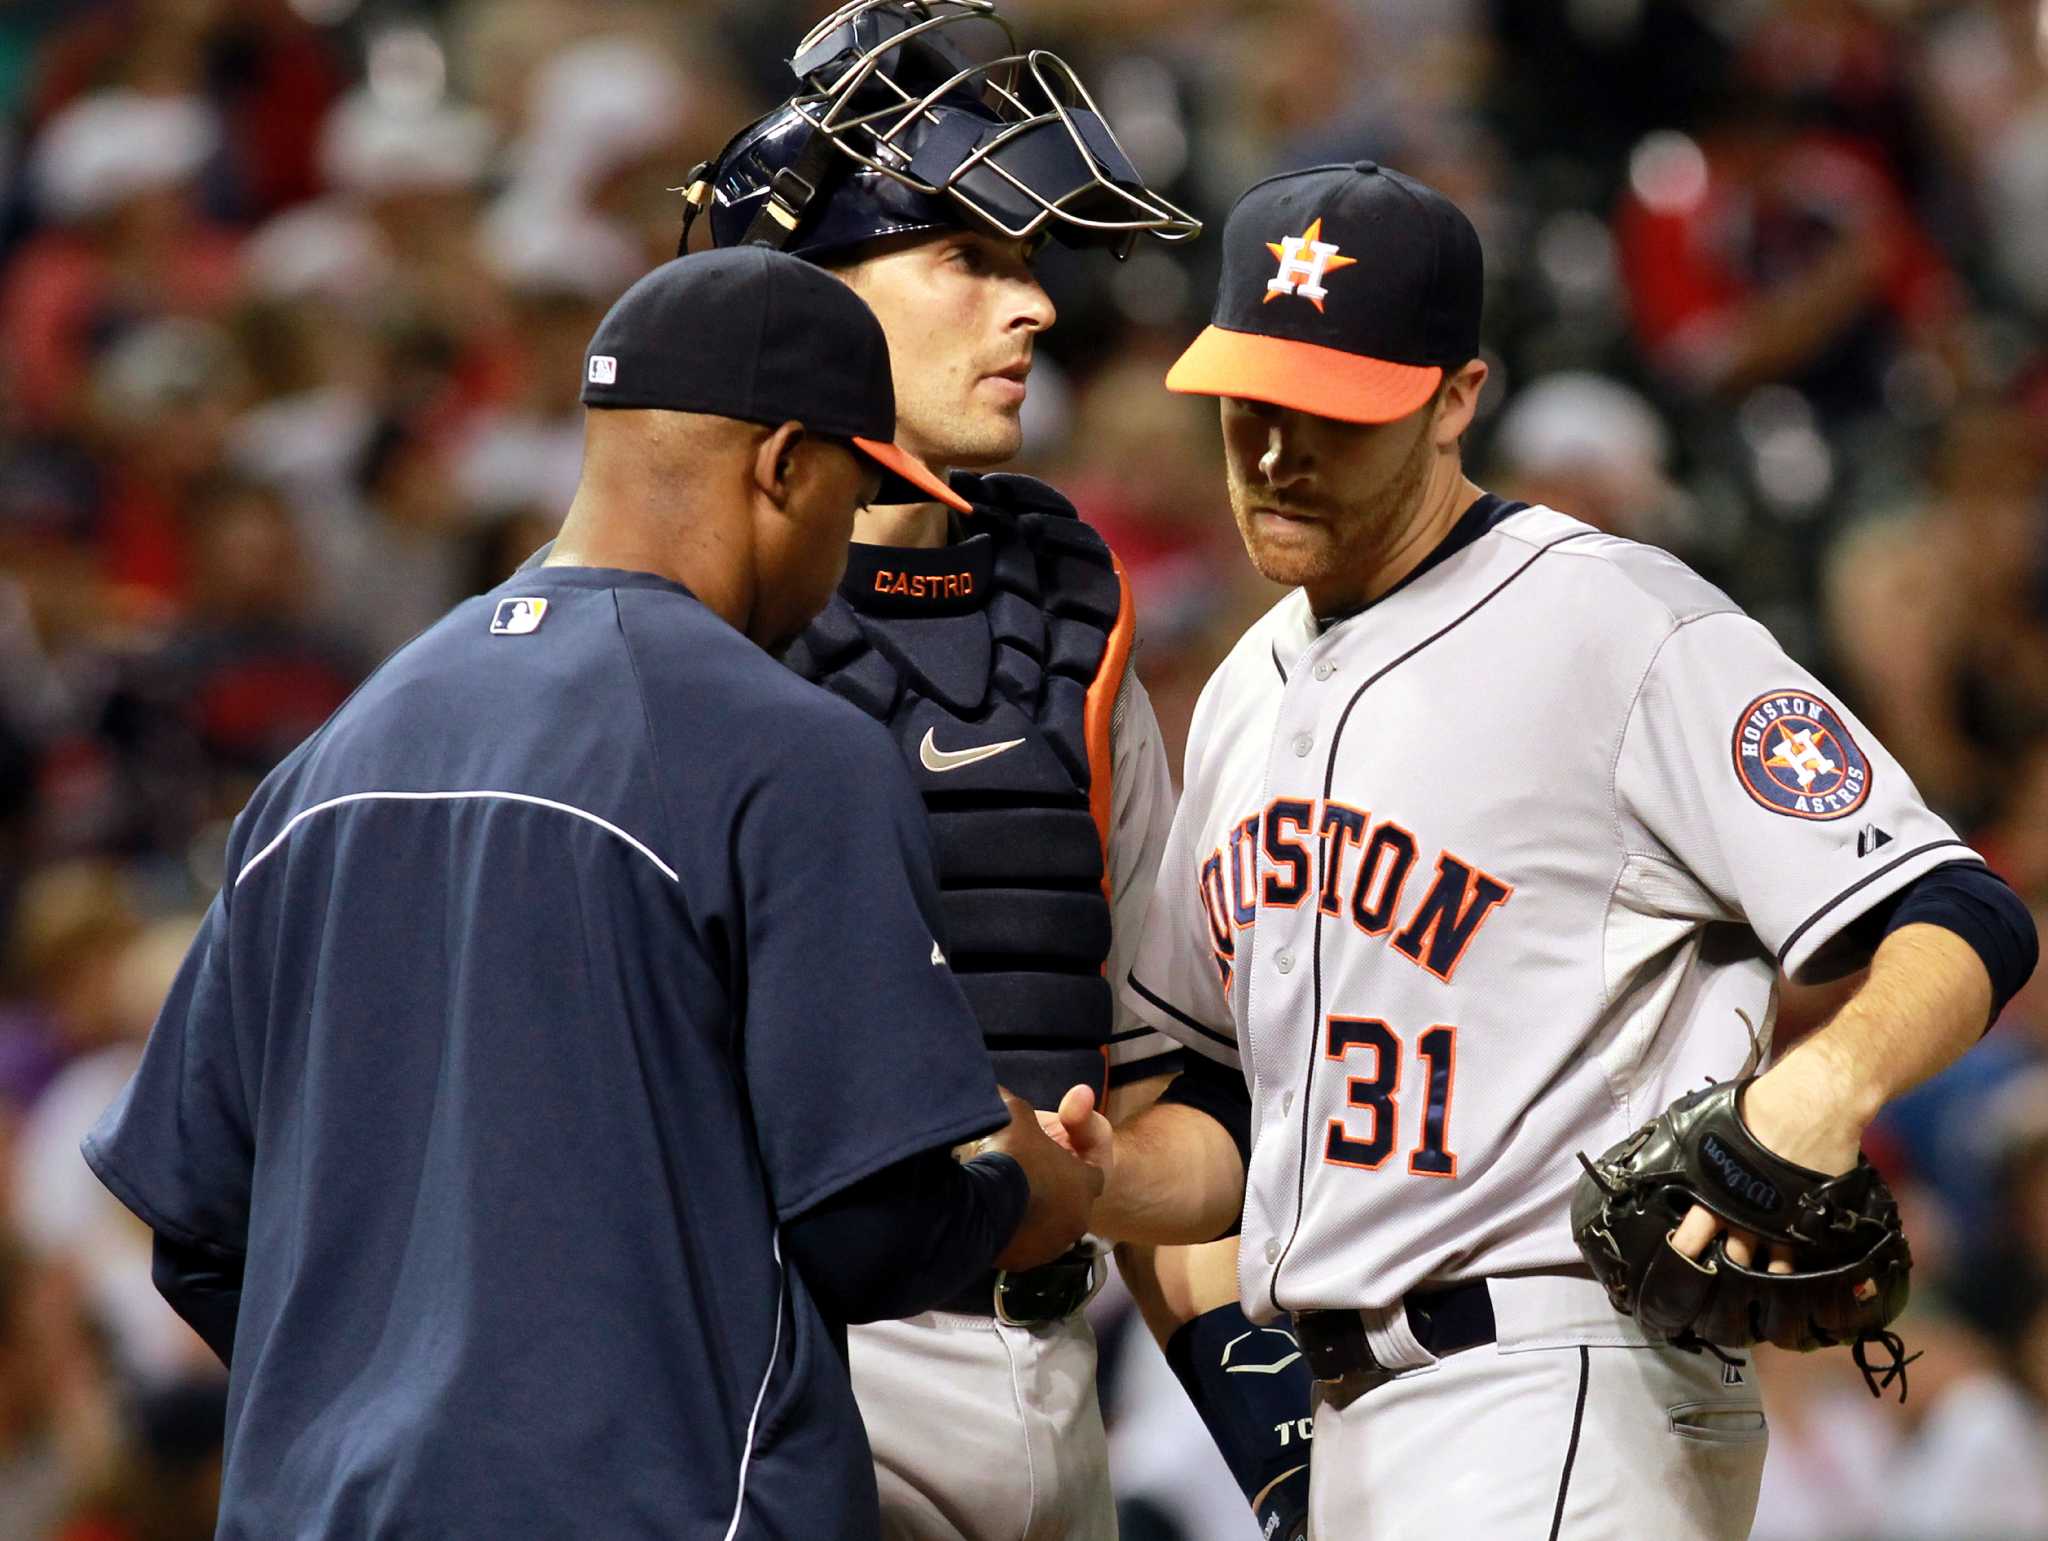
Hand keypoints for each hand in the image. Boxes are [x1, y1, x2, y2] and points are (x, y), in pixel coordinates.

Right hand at [982, 1090, 1104, 1270]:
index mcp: (1085, 1183)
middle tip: (1025, 1176)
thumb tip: (1049, 1094)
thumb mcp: (1021, 1115)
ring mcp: (1052, 1245)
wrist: (979, 1205)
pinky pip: (1022, 1245)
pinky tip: (994, 1217)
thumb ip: (1031, 1106)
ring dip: (1034, 1215)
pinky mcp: (1025, 1262)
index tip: (1051, 1156)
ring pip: (1047, 1227)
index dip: (1072, 1163)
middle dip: (1054, 1192)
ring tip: (1006, 1197)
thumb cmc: (1011, 1154)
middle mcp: (1077, 1218)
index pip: (1089, 1173)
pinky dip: (1013, 1234)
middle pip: (1068, 1202)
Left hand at [1668, 1066, 1862, 1273]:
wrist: (1805, 1110)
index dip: (1683, 1254)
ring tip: (1762, 1290)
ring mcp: (1780, 1225)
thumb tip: (1656, 1152)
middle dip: (1725, 1272)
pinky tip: (1799, 1277)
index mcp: (1712, 1198)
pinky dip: (1800, 1264)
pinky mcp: (1811, 1223)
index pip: (1690, 1239)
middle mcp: (1744, 1219)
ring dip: (1765, 1277)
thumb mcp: (1699, 1126)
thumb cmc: (1747, 1113)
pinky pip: (1803, 1253)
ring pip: (1771, 1266)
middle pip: (1732, 1258)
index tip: (1675, 1269)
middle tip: (1720, 1287)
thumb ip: (1683, 1147)